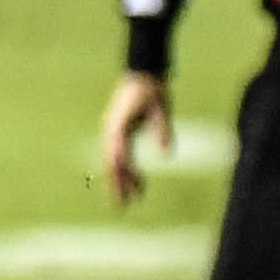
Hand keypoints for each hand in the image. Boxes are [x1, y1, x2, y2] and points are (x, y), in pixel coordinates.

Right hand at [99, 70, 172, 207]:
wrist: (142, 72)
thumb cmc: (152, 89)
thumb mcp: (162, 108)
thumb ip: (163, 130)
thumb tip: (167, 156)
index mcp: (119, 125)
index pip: (119, 154)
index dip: (124, 173)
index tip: (130, 190)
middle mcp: (111, 130)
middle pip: (112, 163)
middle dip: (117, 185)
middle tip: (122, 207)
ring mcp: (113, 132)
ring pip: (115, 162)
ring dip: (123, 180)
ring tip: (135, 199)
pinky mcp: (119, 132)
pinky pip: (120, 156)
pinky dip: (128, 170)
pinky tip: (139, 183)